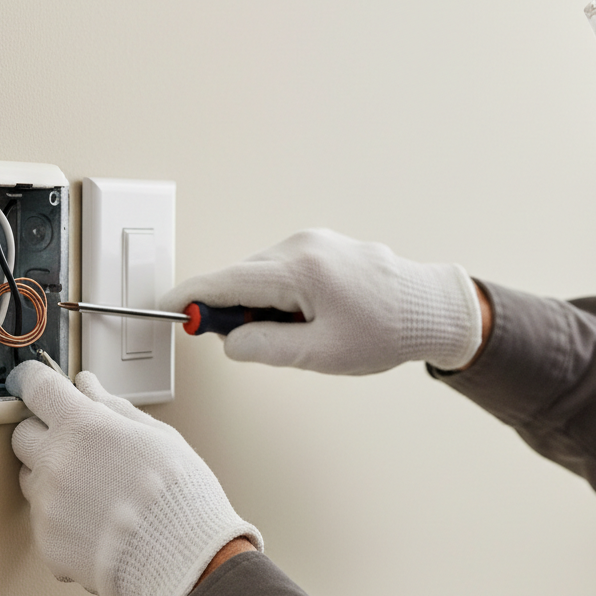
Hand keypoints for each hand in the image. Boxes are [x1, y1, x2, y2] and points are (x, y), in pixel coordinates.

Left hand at [5, 361, 261, 595]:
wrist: (184, 558)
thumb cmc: (180, 495)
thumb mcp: (158, 436)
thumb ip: (114, 408)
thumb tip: (88, 388)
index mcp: (83, 427)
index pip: (36, 387)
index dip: (36, 382)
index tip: (39, 384)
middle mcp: (56, 463)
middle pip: (24, 435)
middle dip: (46, 434)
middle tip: (81, 446)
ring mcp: (47, 507)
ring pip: (31, 480)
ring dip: (53, 477)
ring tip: (97, 491)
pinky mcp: (47, 544)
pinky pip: (44, 522)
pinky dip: (64, 520)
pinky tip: (99, 522)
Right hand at [159, 228, 482, 373]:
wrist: (430, 310)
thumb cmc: (386, 332)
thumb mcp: (322, 354)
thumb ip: (267, 347)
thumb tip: (229, 342)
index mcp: (300, 270)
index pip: (225, 281)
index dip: (189, 297)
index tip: (164, 307)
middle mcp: (302, 246)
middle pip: (241, 277)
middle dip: (232, 311)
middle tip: (253, 344)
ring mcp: (314, 241)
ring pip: (261, 275)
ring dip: (261, 305)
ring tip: (301, 333)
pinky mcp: (322, 246)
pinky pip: (282, 270)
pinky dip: (279, 295)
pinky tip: (308, 317)